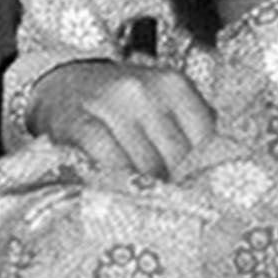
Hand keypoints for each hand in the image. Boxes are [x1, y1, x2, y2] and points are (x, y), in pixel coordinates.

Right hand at [27, 60, 215, 178]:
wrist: (61, 84)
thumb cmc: (122, 103)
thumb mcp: (163, 103)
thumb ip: (191, 131)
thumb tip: (217, 177)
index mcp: (172, 83)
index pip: (205, 142)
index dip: (200, 170)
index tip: (191, 184)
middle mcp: (142, 88)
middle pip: (175, 158)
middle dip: (173, 181)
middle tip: (165, 195)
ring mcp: (108, 103)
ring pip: (144, 165)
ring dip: (145, 185)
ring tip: (141, 192)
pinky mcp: (77, 121)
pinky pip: (109, 160)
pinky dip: (116, 177)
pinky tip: (116, 183)